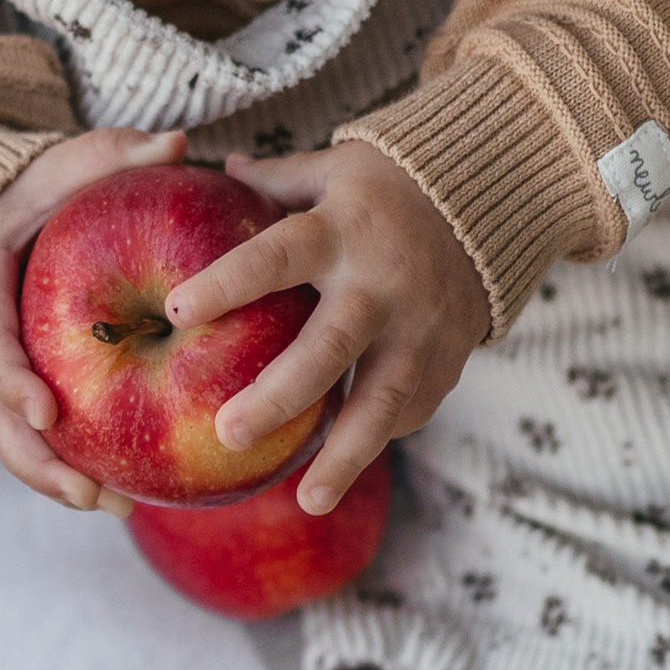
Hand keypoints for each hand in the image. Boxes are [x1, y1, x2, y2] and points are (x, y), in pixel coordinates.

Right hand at [0, 128, 187, 515]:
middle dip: (37, 459)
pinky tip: (127, 491)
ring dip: (55, 478)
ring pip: (10, 438)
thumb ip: (117, 153)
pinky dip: (70, 465)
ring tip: (116, 506)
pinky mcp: (15, 388)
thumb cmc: (38, 187)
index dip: (10, 380)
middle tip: (91, 491)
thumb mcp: (70, 161)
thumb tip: (179, 143)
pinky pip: (35, 436)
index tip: (46, 412)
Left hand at [166, 140, 489, 515]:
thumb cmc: (389, 189)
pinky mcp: (448, 360)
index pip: (276, 257)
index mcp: (340, 232)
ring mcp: (420, 328)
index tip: (177, 313)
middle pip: (328, 348)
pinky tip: (341, 469)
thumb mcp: (333, 170)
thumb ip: (274, 180)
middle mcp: (381, 285)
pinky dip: (377, 439)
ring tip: (309, 501)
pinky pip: (410, 409)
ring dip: (346, 454)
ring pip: (383, 399)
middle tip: (228, 434)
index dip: (228, 283)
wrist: (492, 202)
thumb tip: (214, 169)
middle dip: (280, 396)